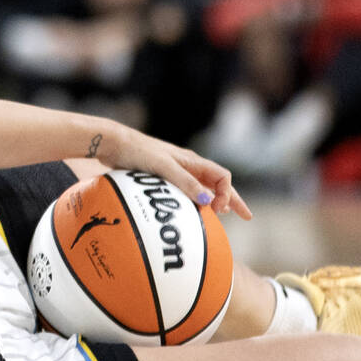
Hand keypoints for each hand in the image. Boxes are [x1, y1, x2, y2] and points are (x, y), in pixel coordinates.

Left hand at [102, 123, 252, 219]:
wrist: (114, 144)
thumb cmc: (138, 153)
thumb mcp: (164, 168)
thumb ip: (185, 183)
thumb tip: (208, 201)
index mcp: (192, 161)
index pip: (222, 177)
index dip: (227, 194)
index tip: (218, 210)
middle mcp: (187, 165)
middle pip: (217, 183)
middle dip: (232, 199)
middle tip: (246, 216)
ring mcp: (175, 170)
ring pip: (203, 186)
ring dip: (215, 199)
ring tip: (222, 214)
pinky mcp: (162, 176)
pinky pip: (187, 189)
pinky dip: (196, 199)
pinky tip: (192, 209)